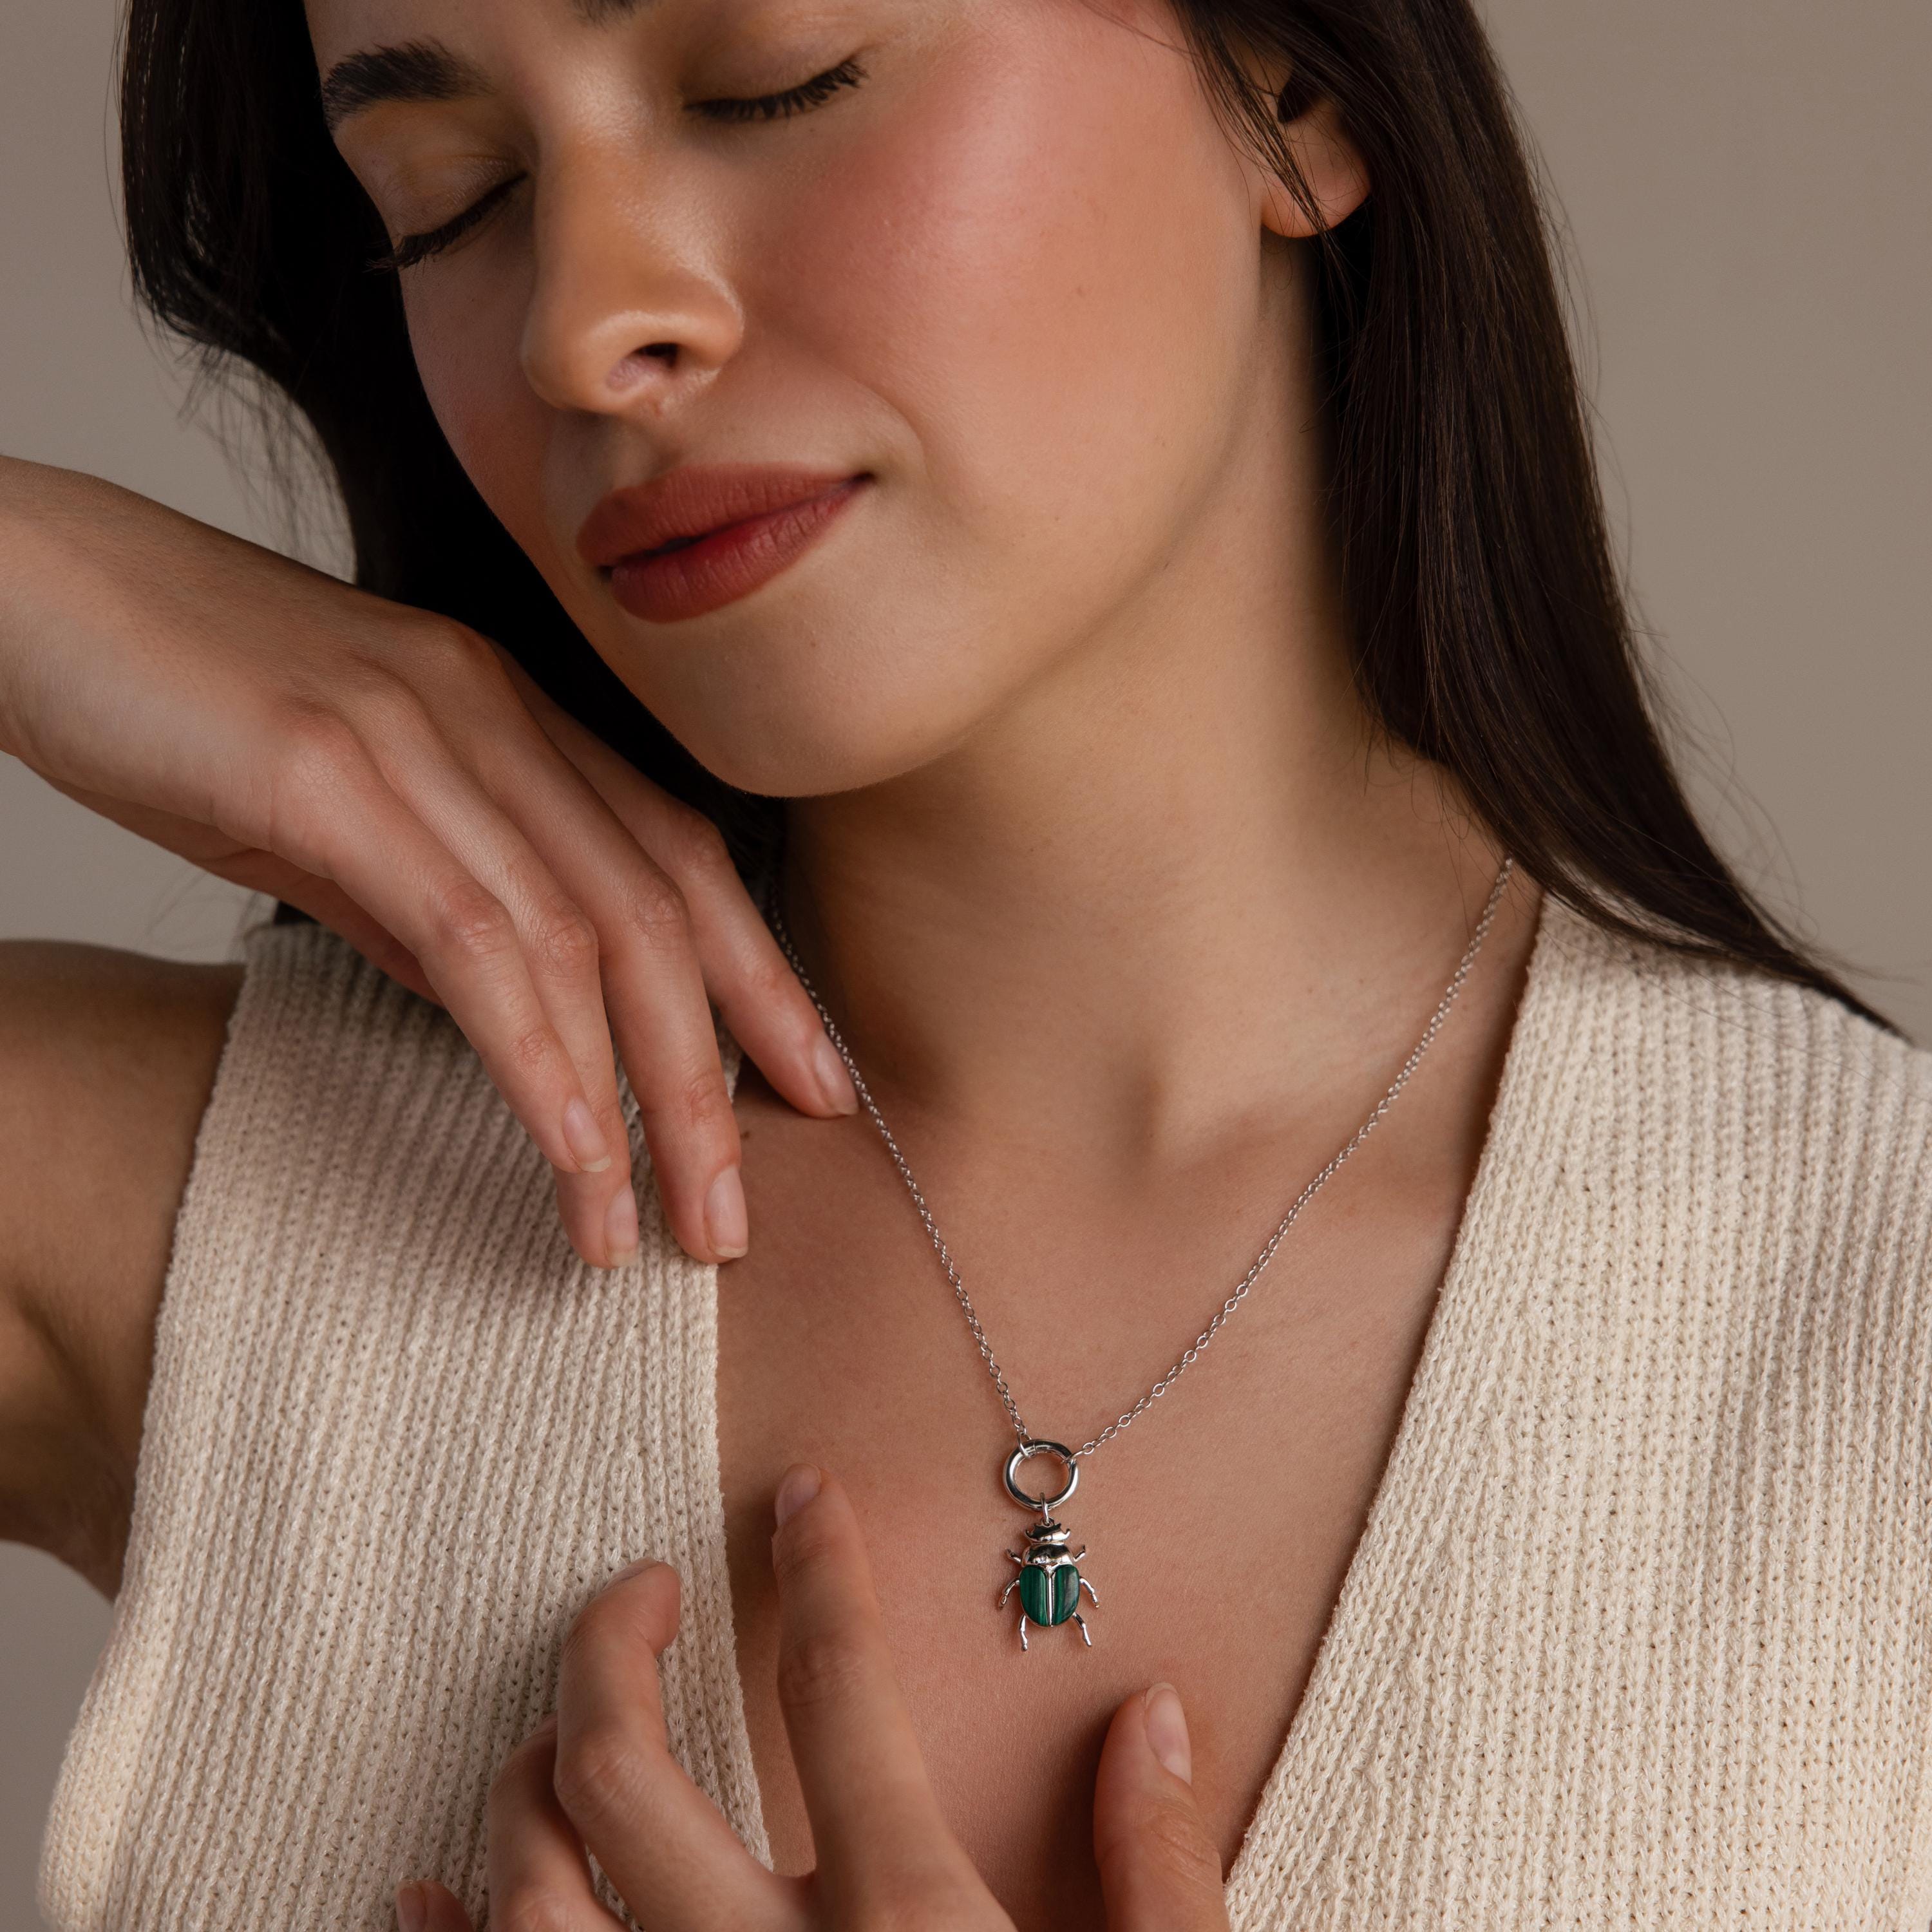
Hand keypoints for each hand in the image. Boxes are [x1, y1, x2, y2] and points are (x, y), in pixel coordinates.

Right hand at [0, 458, 857, 1268]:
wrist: (29, 587)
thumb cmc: (174, 704)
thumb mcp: (333, 818)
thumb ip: (429, 906)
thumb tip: (509, 1018)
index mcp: (505, 718)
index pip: (679, 857)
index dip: (761, 977)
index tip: (812, 1085)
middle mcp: (490, 716)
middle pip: (661, 908)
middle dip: (724, 1072)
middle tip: (742, 1217)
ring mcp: (417, 735)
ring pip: (583, 935)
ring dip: (640, 1098)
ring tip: (665, 1227)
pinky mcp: (326, 768)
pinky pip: (470, 935)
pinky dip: (538, 1055)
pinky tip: (573, 1151)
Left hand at [394, 1464, 1230, 1931]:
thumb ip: (1161, 1870)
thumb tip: (1149, 1705)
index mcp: (917, 1930)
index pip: (843, 1693)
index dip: (822, 1570)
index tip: (802, 1496)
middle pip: (628, 1771)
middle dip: (608, 1645)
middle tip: (640, 1590)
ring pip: (532, 1896)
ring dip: (521, 1787)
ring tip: (558, 1735)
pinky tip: (427, 1895)